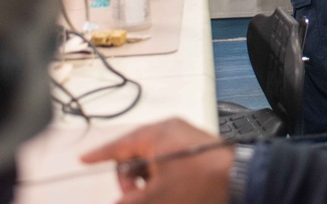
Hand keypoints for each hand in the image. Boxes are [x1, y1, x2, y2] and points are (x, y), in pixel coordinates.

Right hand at [80, 118, 234, 203]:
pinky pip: (168, 158)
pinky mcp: (195, 146)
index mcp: (156, 134)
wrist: (240, 179)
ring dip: (148, 178)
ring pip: (152, 158)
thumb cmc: (203, 181)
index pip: (119, 144)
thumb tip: (119, 202)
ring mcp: (184, 136)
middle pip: (135, 153)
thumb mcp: (158, 196)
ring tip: (158, 194)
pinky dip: (162, 173)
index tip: (86, 160)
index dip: (100, 156)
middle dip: (131, 177)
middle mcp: (170, 129)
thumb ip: (130, 200)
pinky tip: (169, 190)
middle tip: (135, 196)